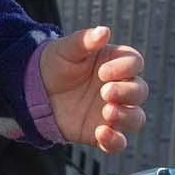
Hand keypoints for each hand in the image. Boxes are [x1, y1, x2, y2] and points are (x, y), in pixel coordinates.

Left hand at [36, 28, 148, 154]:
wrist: (34, 91)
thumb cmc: (54, 64)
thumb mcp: (66, 49)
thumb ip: (84, 40)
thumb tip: (104, 31)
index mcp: (115, 63)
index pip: (135, 63)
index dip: (125, 68)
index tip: (103, 72)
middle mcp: (119, 88)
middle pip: (140, 91)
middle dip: (127, 92)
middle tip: (105, 92)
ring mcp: (112, 111)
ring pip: (136, 118)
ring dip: (126, 117)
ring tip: (107, 113)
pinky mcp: (100, 132)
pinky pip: (118, 143)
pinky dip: (115, 141)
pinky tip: (101, 134)